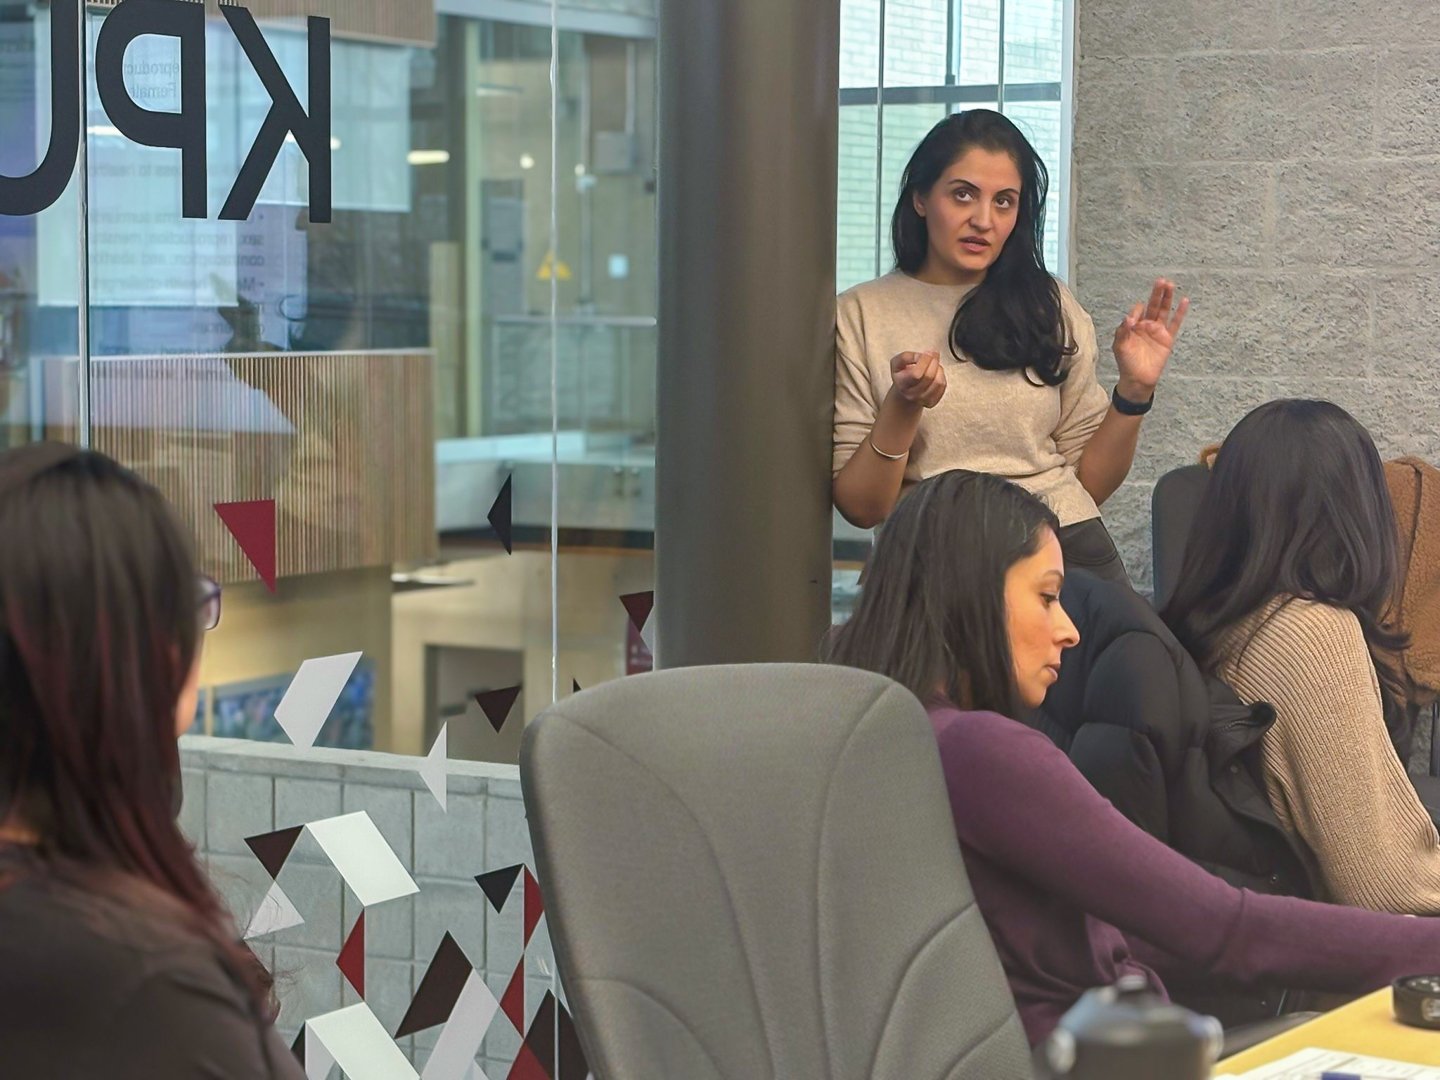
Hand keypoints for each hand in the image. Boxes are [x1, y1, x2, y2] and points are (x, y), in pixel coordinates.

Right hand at [890, 350, 946, 408]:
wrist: (904, 390)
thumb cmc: (902, 374)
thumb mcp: (897, 362)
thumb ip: (906, 357)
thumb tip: (921, 356)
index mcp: (901, 383)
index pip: (916, 374)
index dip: (924, 361)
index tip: (926, 353)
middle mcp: (911, 394)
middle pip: (929, 377)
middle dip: (933, 362)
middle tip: (932, 355)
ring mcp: (922, 400)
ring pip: (938, 382)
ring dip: (939, 369)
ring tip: (933, 364)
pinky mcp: (932, 402)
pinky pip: (943, 386)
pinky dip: (942, 376)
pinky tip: (936, 372)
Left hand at [1112, 279, 1188, 396]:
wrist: (1137, 379)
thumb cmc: (1126, 362)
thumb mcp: (1119, 346)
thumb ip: (1122, 331)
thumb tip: (1128, 317)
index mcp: (1134, 326)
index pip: (1137, 311)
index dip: (1136, 312)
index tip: (1133, 320)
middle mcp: (1147, 325)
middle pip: (1153, 305)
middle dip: (1156, 293)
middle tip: (1160, 280)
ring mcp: (1158, 331)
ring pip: (1164, 311)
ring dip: (1167, 298)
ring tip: (1170, 284)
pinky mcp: (1167, 339)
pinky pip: (1175, 324)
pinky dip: (1180, 313)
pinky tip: (1184, 301)